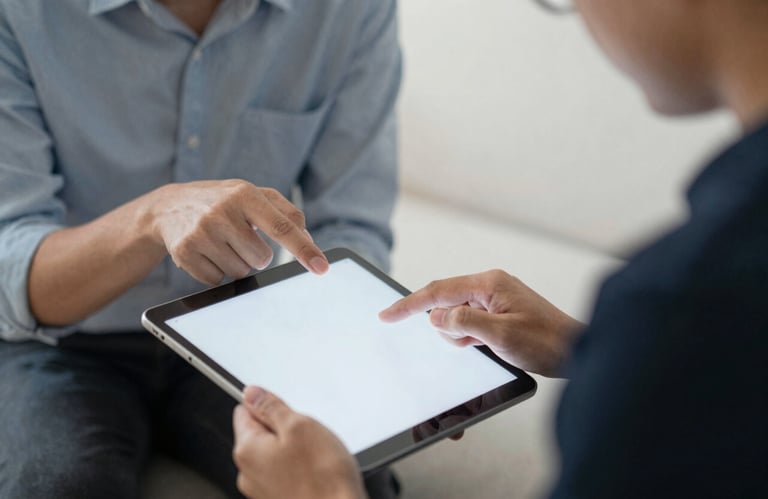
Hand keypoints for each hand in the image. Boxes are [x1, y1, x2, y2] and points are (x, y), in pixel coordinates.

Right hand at [147, 180, 327, 284]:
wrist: (169, 206)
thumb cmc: (224, 202)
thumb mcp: (253, 196)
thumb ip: (286, 215)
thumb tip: (311, 243)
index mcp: (245, 194)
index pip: (283, 227)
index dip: (305, 249)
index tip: (322, 268)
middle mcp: (222, 211)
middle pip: (262, 259)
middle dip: (256, 254)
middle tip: (239, 237)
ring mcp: (201, 232)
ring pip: (241, 272)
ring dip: (236, 263)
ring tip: (221, 242)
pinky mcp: (185, 253)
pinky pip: (217, 281)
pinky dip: (216, 271)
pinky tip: (206, 251)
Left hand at [232, 386, 366, 498]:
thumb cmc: (322, 479)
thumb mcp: (299, 426)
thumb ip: (271, 407)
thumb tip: (252, 393)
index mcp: (247, 450)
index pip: (244, 411)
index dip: (268, 405)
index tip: (287, 410)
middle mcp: (248, 473)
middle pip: (261, 433)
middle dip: (284, 428)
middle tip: (308, 435)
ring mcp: (263, 490)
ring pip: (276, 454)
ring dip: (295, 449)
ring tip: (316, 456)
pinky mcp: (279, 498)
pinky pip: (287, 473)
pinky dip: (301, 468)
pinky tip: (317, 472)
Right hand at [379, 270, 583, 376]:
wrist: (577, 351)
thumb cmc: (547, 342)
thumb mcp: (500, 335)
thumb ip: (464, 322)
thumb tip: (437, 316)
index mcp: (489, 284)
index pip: (438, 291)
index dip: (409, 304)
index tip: (387, 314)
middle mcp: (490, 285)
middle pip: (447, 302)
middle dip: (447, 327)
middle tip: (471, 343)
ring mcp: (496, 297)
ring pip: (458, 315)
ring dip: (462, 335)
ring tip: (489, 345)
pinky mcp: (500, 311)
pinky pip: (471, 321)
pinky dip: (472, 336)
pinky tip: (490, 345)